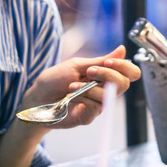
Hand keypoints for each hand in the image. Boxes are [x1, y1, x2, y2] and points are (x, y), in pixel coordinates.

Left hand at [21, 45, 140, 128]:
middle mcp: (104, 90)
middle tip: (89, 72)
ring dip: (89, 88)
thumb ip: (100, 61)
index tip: (109, 61)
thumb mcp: (77, 65)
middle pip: (124, 84)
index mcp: (104, 75)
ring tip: (72, 86)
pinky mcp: (88, 116)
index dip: (125, 66)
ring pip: (108, 96)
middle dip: (108, 75)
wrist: (37, 97)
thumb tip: (123, 49)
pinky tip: (70, 96)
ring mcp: (97, 104)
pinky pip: (95, 108)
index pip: (129, 72)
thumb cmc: (55, 79)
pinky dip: (83, 98)